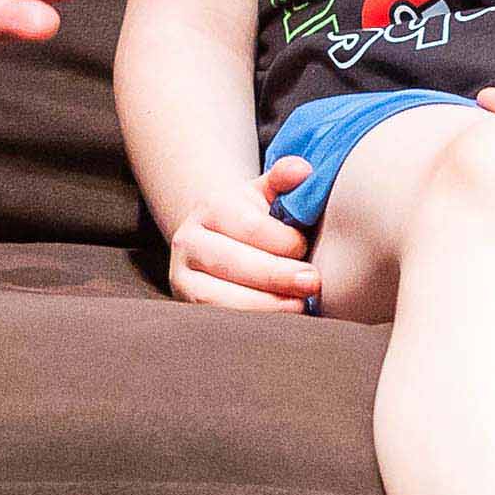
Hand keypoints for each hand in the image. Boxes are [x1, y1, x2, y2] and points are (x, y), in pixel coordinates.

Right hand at [167, 158, 321, 312]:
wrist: (215, 243)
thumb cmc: (250, 222)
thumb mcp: (263, 196)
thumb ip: (283, 180)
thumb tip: (304, 170)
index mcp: (211, 208)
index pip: (251, 227)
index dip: (286, 242)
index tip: (306, 248)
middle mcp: (188, 240)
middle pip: (234, 263)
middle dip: (278, 276)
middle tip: (313, 283)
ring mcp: (181, 275)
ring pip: (221, 297)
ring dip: (266, 306)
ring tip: (299, 306)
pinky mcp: (186, 305)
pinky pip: (216, 319)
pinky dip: (249, 323)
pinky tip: (277, 322)